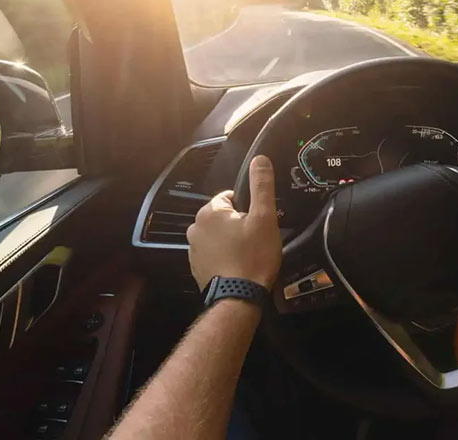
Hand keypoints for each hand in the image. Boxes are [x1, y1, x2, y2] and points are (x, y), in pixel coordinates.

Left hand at [187, 155, 281, 290]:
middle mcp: (195, 227)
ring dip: (230, 241)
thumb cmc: (253, 256)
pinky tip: (237, 266)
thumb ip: (261, 185)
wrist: (239, 298)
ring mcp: (193, 249)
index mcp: (210, 211)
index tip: (257, 223)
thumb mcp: (264, 217)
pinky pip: (213, 253)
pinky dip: (224, 256)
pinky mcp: (196, 267)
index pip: (231, 197)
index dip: (248, 208)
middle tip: (255, 240)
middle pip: (223, 216)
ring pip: (218, 235)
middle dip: (238, 225)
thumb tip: (259, 159)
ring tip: (247, 254)